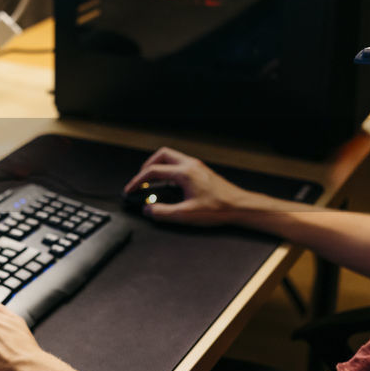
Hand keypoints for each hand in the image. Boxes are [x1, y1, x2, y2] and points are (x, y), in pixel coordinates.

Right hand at [124, 147, 277, 225]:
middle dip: (147, 166)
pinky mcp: (201, 171)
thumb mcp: (186, 215)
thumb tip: (148, 210)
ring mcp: (196, 166)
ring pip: (171, 157)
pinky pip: (179, 163)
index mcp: (184, 173)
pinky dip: (168, 170)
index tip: (130, 189)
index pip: (153, 171)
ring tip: (151, 181)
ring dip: (158, 166)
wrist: (239, 207)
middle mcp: (190, 165)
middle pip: (161, 155)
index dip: (137, 181)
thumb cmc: (219, 208)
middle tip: (140, 180)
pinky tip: (168, 184)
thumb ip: (163, 212)